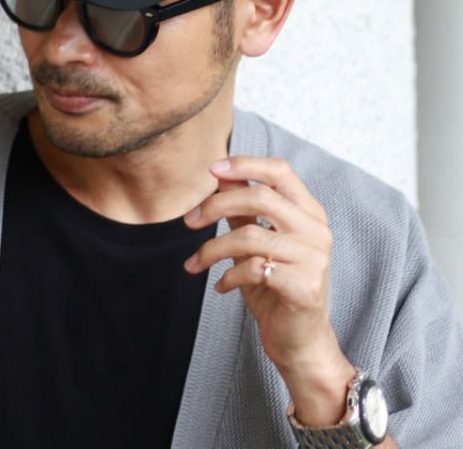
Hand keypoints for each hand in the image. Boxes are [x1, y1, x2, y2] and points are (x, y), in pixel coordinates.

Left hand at [183, 156, 354, 426]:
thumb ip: (244, 209)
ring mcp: (314, 258)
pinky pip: (253, 269)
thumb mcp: (257, 241)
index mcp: (308, 212)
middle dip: (216, 205)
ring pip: (250, 235)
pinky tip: (220, 285)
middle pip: (260, 197)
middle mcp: (316, 230)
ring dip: (212, 248)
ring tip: (196, 262)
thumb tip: (221, 175)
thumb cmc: (276, 285)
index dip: (245, 164)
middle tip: (189, 221)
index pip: (280, 171)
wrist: (299, 340)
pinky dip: (228, 275)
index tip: (211, 169)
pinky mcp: (304, 287)